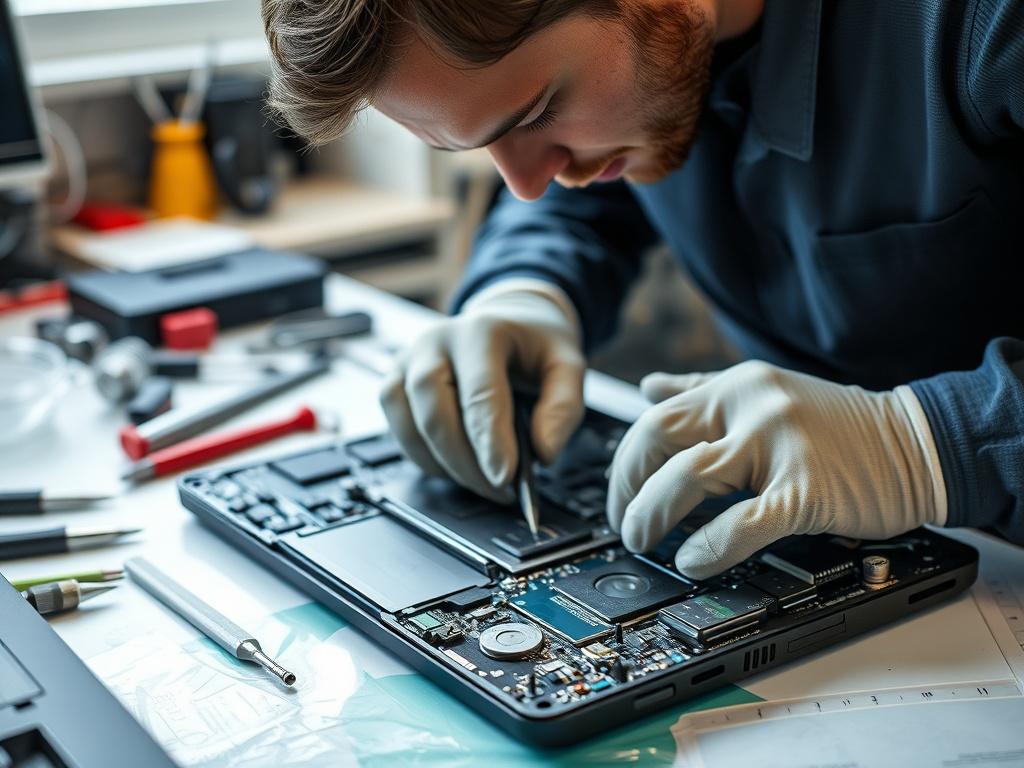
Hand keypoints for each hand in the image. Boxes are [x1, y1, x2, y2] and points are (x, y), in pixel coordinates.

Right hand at [380, 284, 584, 500]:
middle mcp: (435, 342)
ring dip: (444, 464)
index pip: (480, 392)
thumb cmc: (534, 345)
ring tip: (482, 481)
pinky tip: (457, 467)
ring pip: (409, 424)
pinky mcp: (394, 384)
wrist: (507, 321)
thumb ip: (563, 407)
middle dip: (465, 461)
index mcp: (481, 331)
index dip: (491, 440)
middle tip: (498, 488)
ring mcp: (408, 361)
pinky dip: (426, 458)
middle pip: (434, 410)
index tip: (505, 477)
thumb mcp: (567, 364)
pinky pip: (399, 431)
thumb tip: (544, 453)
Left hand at [607, 361, 944, 578]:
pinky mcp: (806, 490)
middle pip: (656, 437)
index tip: (621, 493)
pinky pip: (741, 522)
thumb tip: (649, 388)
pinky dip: (708, 547)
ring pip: (688, 475)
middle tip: (624, 521)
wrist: (917, 443)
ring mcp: (779, 445)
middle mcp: (752, 406)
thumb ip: (703, 390)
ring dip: (651, 513)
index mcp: (737, 386)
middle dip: (626, 485)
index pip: (655, 417)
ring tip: (642, 540)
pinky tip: (692, 561)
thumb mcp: (765, 392)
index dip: (625, 462)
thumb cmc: (839, 426)